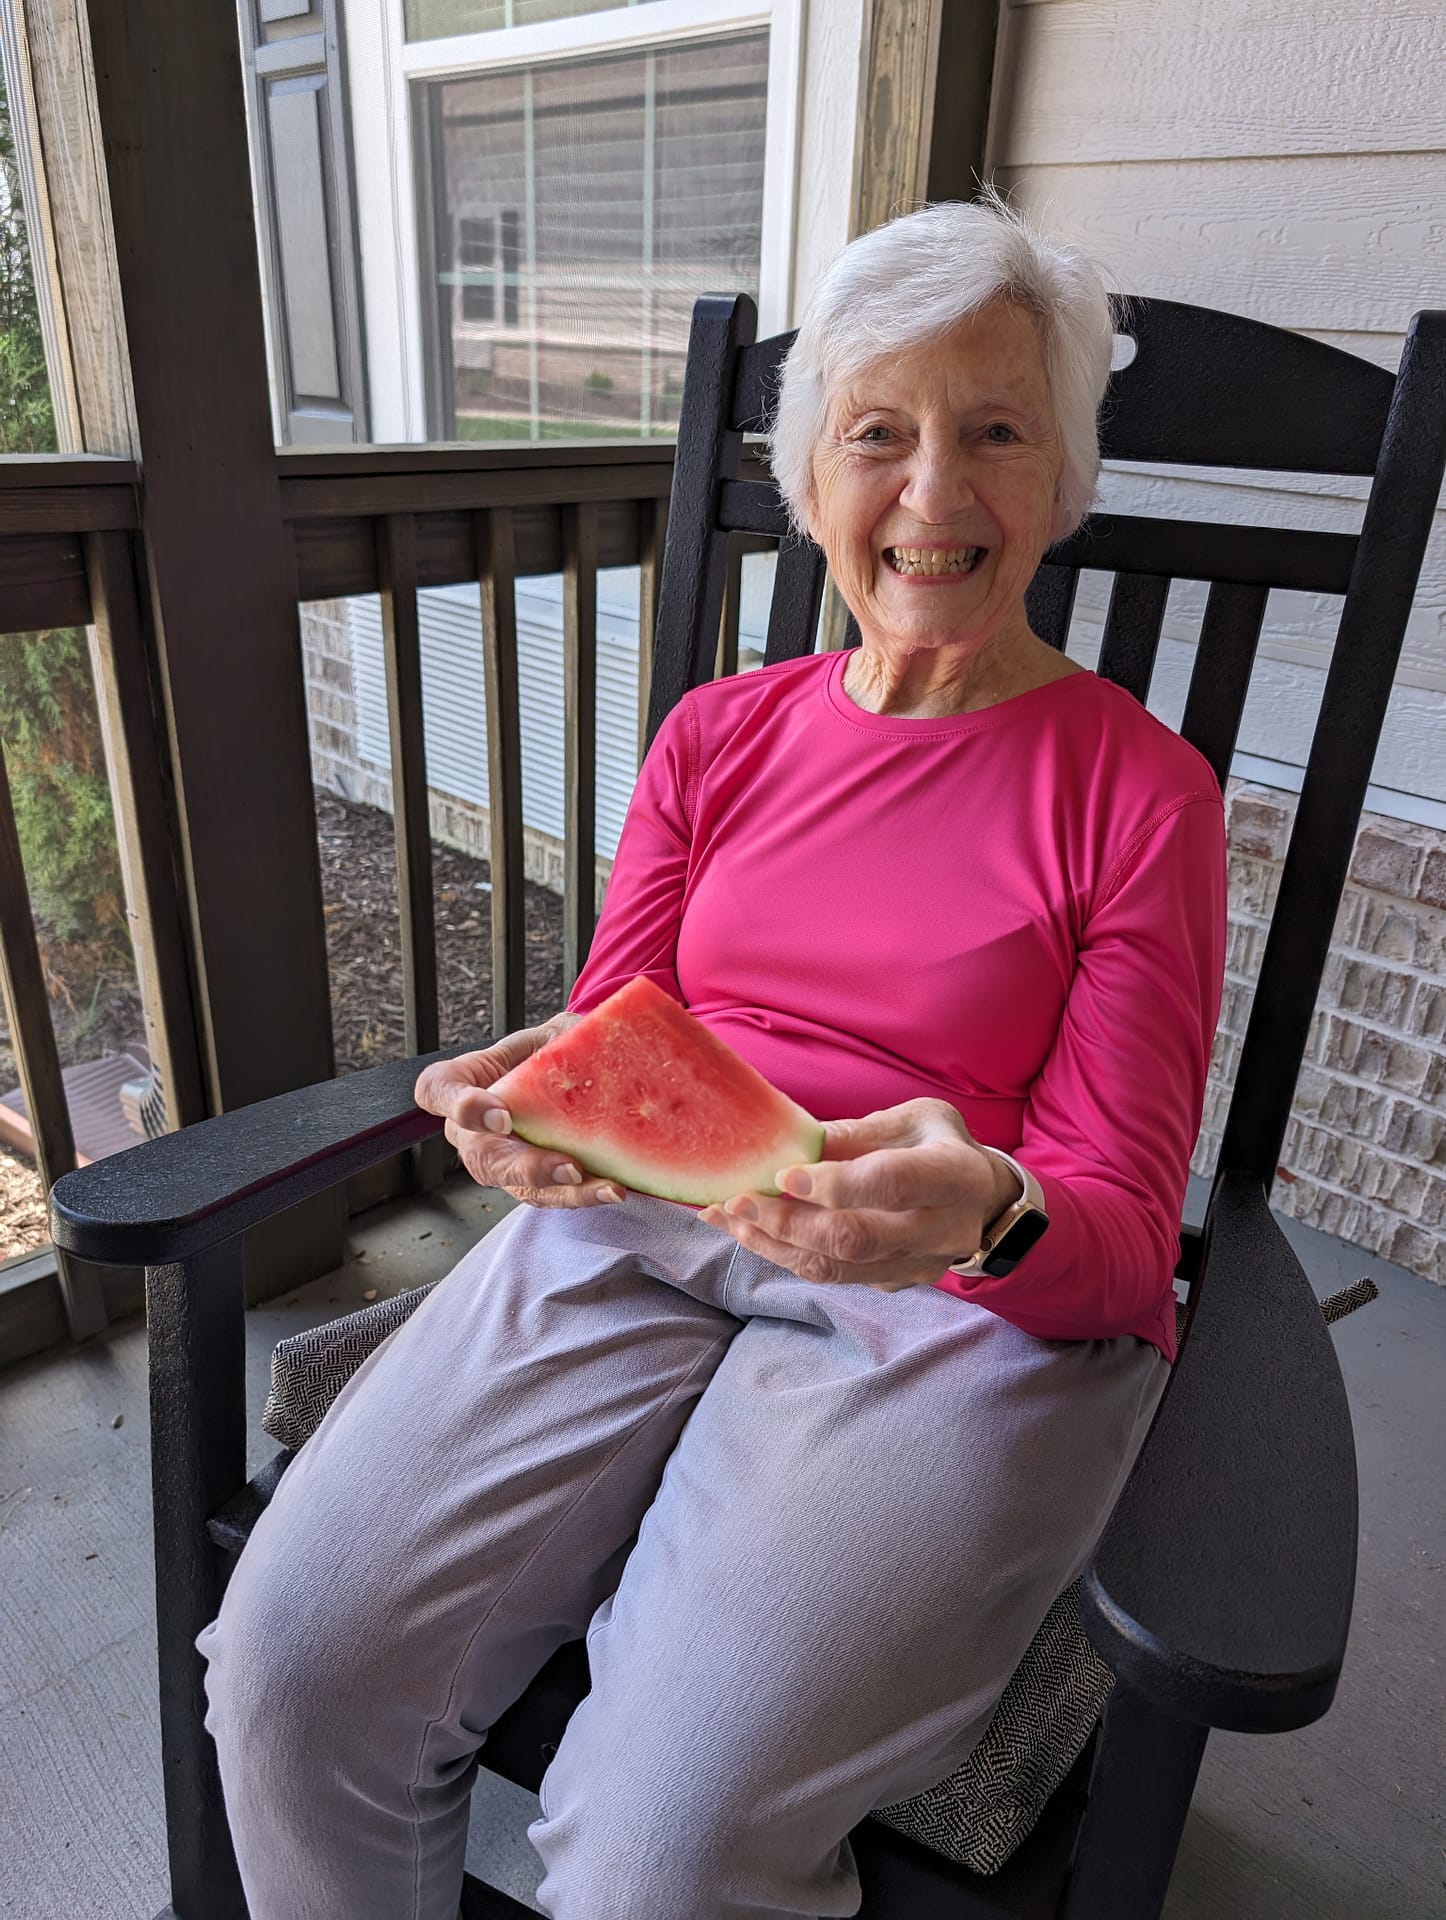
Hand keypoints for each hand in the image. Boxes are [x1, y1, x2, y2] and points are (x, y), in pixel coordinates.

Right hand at [413, 1014, 626, 1208]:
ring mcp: (499, 1159)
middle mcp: (472, 1127)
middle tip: (566, 1166)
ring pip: (517, 1184)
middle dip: (524, 1166)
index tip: (500, 1115)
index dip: (459, 1106)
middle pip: (482, 1156)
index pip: (438, 1090)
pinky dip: (581, 1195)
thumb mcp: (551, 1031)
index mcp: (464, 1080)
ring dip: (560, 1188)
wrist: (577, 1068)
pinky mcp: (529, 1181)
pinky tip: (610, 1190)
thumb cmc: (553, 1047)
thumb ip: (559, 1038)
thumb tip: (590, 1044)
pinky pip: (548, 1196)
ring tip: (601, 1187)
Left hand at [698, 1098, 1020, 1291]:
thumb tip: (794, 1138)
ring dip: (773, 1244)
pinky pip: (832, 1276)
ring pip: (836, 1267)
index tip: (783, 1175)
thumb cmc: (940, 1146)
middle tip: (736, 1201)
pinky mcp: (894, 1283)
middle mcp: (941, 1230)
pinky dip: (784, 1254)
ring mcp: (918, 1266)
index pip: (891, 1184)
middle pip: (856, 1238)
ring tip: (725, 1217)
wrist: (984, 1202)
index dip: (835, 1184)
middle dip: (788, 1222)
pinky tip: (748, 1231)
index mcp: (953, 1175)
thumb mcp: (914, 1119)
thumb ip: (859, 1132)